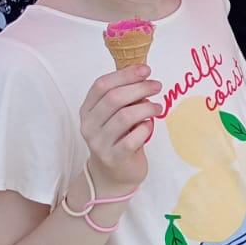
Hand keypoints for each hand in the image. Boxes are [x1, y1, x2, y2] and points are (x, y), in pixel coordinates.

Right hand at [80, 64, 159, 196]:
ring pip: (125, 116)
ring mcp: (99, 143)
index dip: (125, 75)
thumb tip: (143, 73)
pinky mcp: (114, 157)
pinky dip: (146, 128)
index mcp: (87, 110)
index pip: (101, 85)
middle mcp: (89, 126)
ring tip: (158, 107)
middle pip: (114, 98)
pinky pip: (134, 137)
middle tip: (157, 85)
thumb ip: (123, 96)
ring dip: (146, 107)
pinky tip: (149, 125)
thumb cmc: (118, 138)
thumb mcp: (114, 115)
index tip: (146, 70)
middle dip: (140, 88)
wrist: (113, 174)